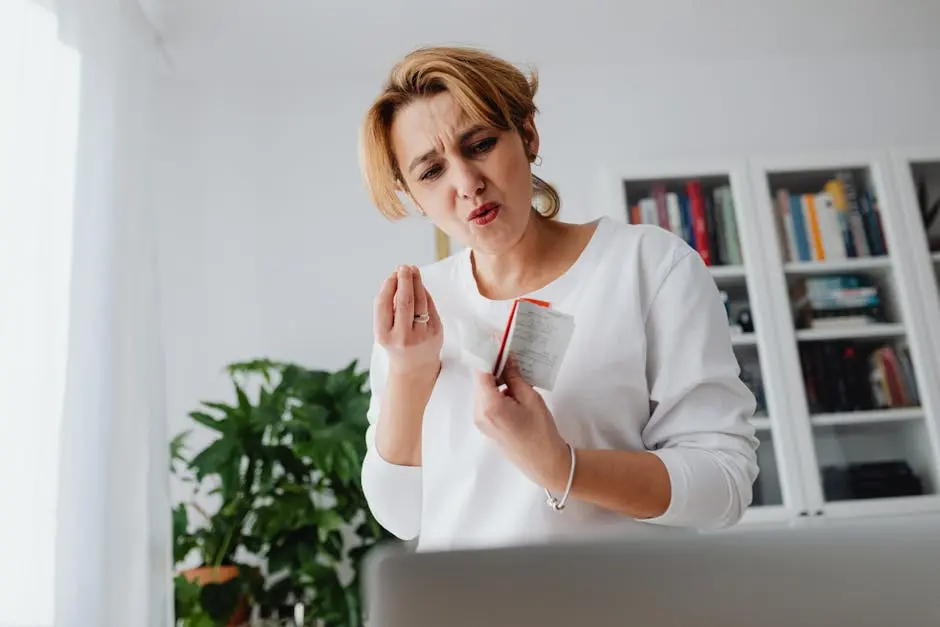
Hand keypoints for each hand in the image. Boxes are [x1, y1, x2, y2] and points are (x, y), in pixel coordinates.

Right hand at [373, 265, 442, 377]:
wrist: (414, 369)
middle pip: (404, 300)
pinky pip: (430, 307)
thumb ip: (389, 308)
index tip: (392, 273)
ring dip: (417, 282)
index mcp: (383, 335)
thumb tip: (398, 278)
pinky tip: (420, 286)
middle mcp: (402, 336)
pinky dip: (424, 294)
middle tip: (404, 267)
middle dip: (405, 279)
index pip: (383, 303)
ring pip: (420, 301)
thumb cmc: (396, 343)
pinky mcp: (436, 333)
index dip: (389, 285)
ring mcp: (421, 336)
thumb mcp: (385, 330)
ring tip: (413, 271)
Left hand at [473, 356, 570, 489]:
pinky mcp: (486, 426)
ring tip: (516, 372)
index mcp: (489, 405)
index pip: (481, 371)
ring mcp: (480, 422)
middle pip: (481, 380)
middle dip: (493, 366)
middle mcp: (478, 413)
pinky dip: (497, 392)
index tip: (497, 341)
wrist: (544, 463)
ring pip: (484, 390)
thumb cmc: (541, 432)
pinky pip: (487, 402)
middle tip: (510, 354)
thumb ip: (514, 376)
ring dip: (496, 379)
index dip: (488, 354)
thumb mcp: (531, 398)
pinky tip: (514, 389)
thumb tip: (506, 357)